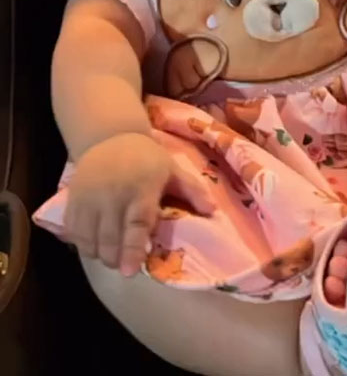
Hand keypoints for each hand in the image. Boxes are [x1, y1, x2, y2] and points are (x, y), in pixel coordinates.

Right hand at [64, 132, 214, 276]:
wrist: (110, 137)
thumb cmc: (147, 158)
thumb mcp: (173, 169)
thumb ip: (193, 191)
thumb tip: (212, 212)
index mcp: (141, 188)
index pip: (136, 224)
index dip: (133, 249)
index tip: (130, 272)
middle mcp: (112, 195)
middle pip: (109, 240)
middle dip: (116, 260)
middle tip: (125, 266)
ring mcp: (88, 198)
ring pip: (89, 241)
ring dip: (100, 255)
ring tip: (112, 254)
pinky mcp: (72, 200)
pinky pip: (73, 233)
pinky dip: (83, 245)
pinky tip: (95, 243)